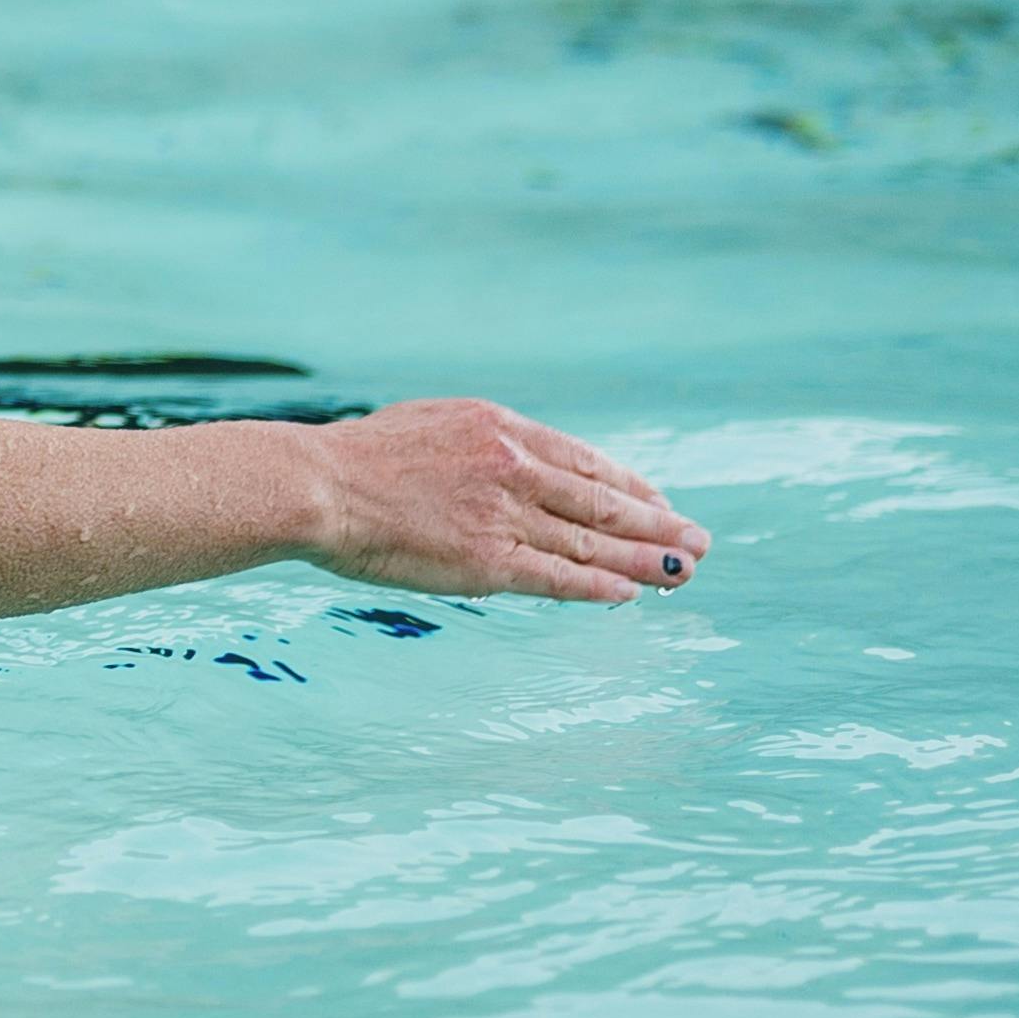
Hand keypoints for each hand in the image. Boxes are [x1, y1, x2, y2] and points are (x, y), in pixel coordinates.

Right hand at [290, 399, 710, 603]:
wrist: (318, 483)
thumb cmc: (359, 458)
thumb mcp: (431, 424)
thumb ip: (480, 444)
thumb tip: (512, 461)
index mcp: (499, 427)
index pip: (585, 460)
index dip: (631, 485)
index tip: (661, 501)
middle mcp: (513, 466)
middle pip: (603, 500)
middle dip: (657, 523)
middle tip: (700, 540)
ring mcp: (502, 514)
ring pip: (591, 540)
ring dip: (645, 559)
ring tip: (685, 572)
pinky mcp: (486, 560)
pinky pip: (557, 576)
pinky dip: (598, 585)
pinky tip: (631, 594)